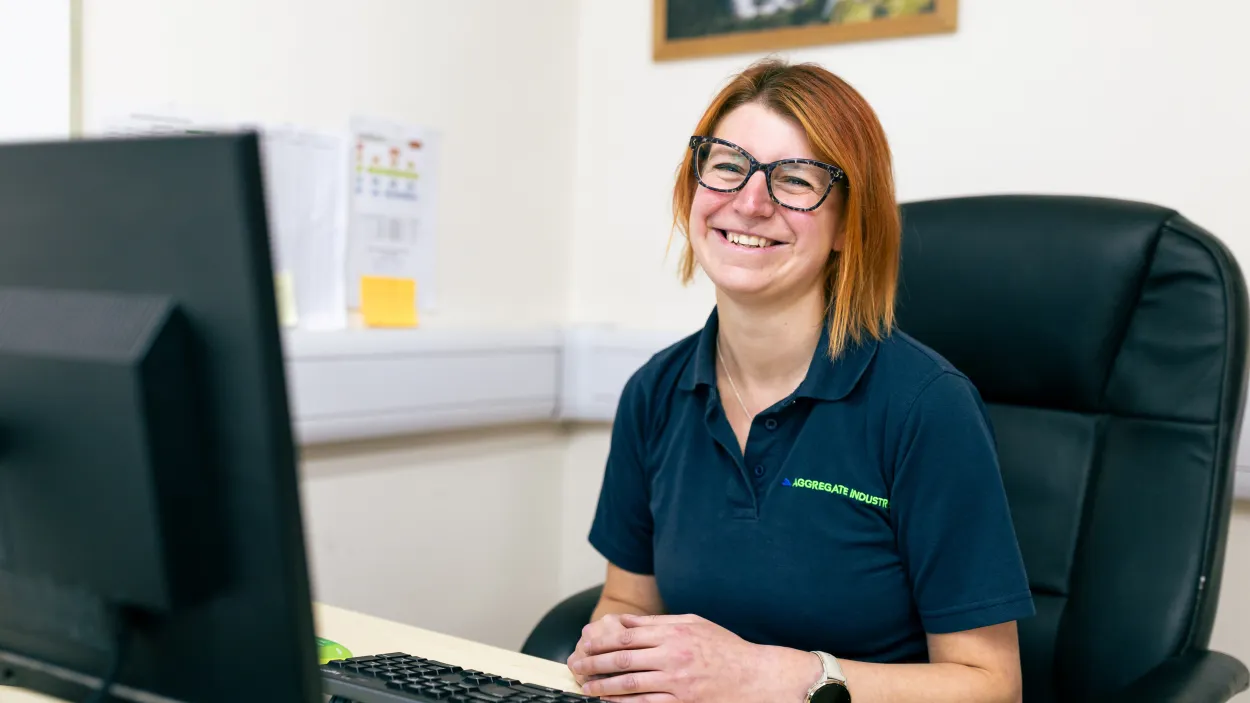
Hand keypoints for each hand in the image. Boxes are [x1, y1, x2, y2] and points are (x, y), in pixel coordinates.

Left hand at [570, 613, 821, 702]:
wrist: (754, 676)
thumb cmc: (724, 648)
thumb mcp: (694, 623)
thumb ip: (660, 622)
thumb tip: (627, 622)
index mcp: (674, 631)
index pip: (626, 634)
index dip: (601, 640)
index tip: (584, 644)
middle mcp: (672, 655)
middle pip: (622, 658)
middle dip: (594, 663)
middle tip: (575, 667)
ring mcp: (677, 681)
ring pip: (629, 683)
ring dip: (603, 687)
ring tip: (587, 688)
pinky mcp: (683, 702)